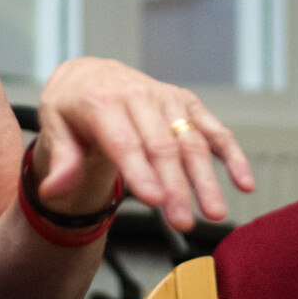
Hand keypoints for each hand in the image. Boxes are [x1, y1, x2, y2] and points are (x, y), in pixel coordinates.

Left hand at [32, 57, 252, 229]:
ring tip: (215, 213)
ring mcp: (167, 99)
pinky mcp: (186, 104)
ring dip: (206, 179)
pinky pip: (213, 129)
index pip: (125, 141)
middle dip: (176, 186)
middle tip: (183, 223)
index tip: (155, 201)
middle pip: (162, 146)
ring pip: (192, 141)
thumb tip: (54, 191)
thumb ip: (60, 160)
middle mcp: (139, 96)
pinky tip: (243, 182)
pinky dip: (231, 155)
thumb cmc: (72, 107)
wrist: (90, 75)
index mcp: (102, 101)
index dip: (141, 172)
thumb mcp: (54, 126)